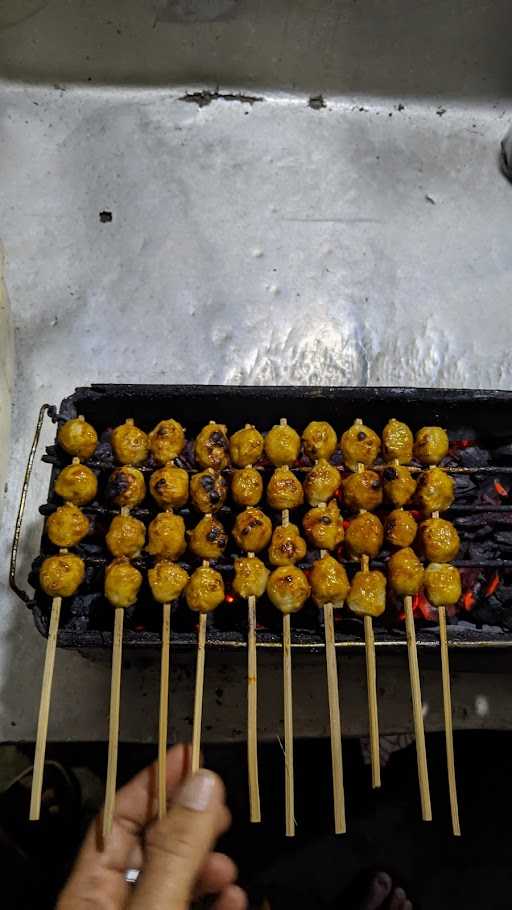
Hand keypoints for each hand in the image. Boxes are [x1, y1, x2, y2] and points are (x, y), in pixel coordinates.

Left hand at [57, 743, 246, 909]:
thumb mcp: (156, 905)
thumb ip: (175, 850)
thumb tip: (200, 784)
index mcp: (86, 894)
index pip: (116, 817)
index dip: (153, 782)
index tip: (186, 755)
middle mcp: (107, 907)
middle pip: (149, 846)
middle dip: (188, 821)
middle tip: (219, 803)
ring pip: (172, 882)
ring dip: (206, 865)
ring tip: (227, 866)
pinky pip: (188, 909)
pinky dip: (213, 899)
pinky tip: (231, 897)